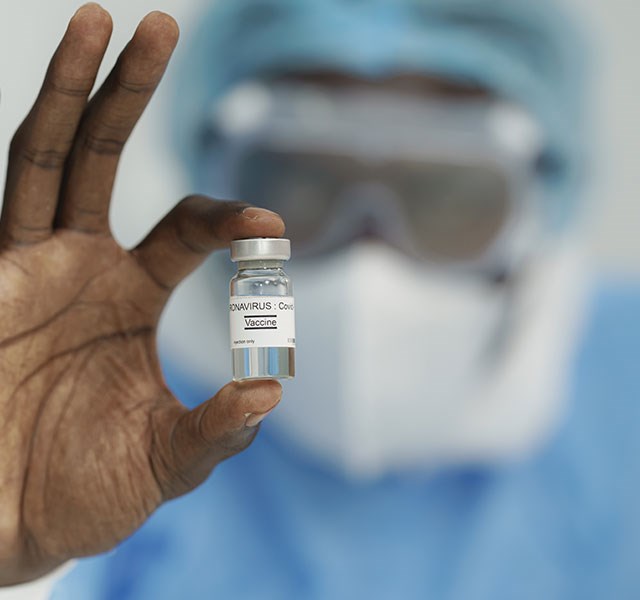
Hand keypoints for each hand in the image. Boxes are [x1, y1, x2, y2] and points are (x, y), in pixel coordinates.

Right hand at [0, 4, 283, 584]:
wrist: (8, 527)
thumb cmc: (86, 494)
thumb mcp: (167, 461)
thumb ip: (217, 430)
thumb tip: (271, 392)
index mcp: (129, 295)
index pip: (185, 229)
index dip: (226, 216)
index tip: (273, 222)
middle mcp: (78, 266)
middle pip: (104, 159)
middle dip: (128, 92)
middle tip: (158, 24)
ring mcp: (23, 266)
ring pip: (46, 157)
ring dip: (69, 90)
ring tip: (97, 20)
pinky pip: (1, 207)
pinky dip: (28, 151)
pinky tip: (44, 105)